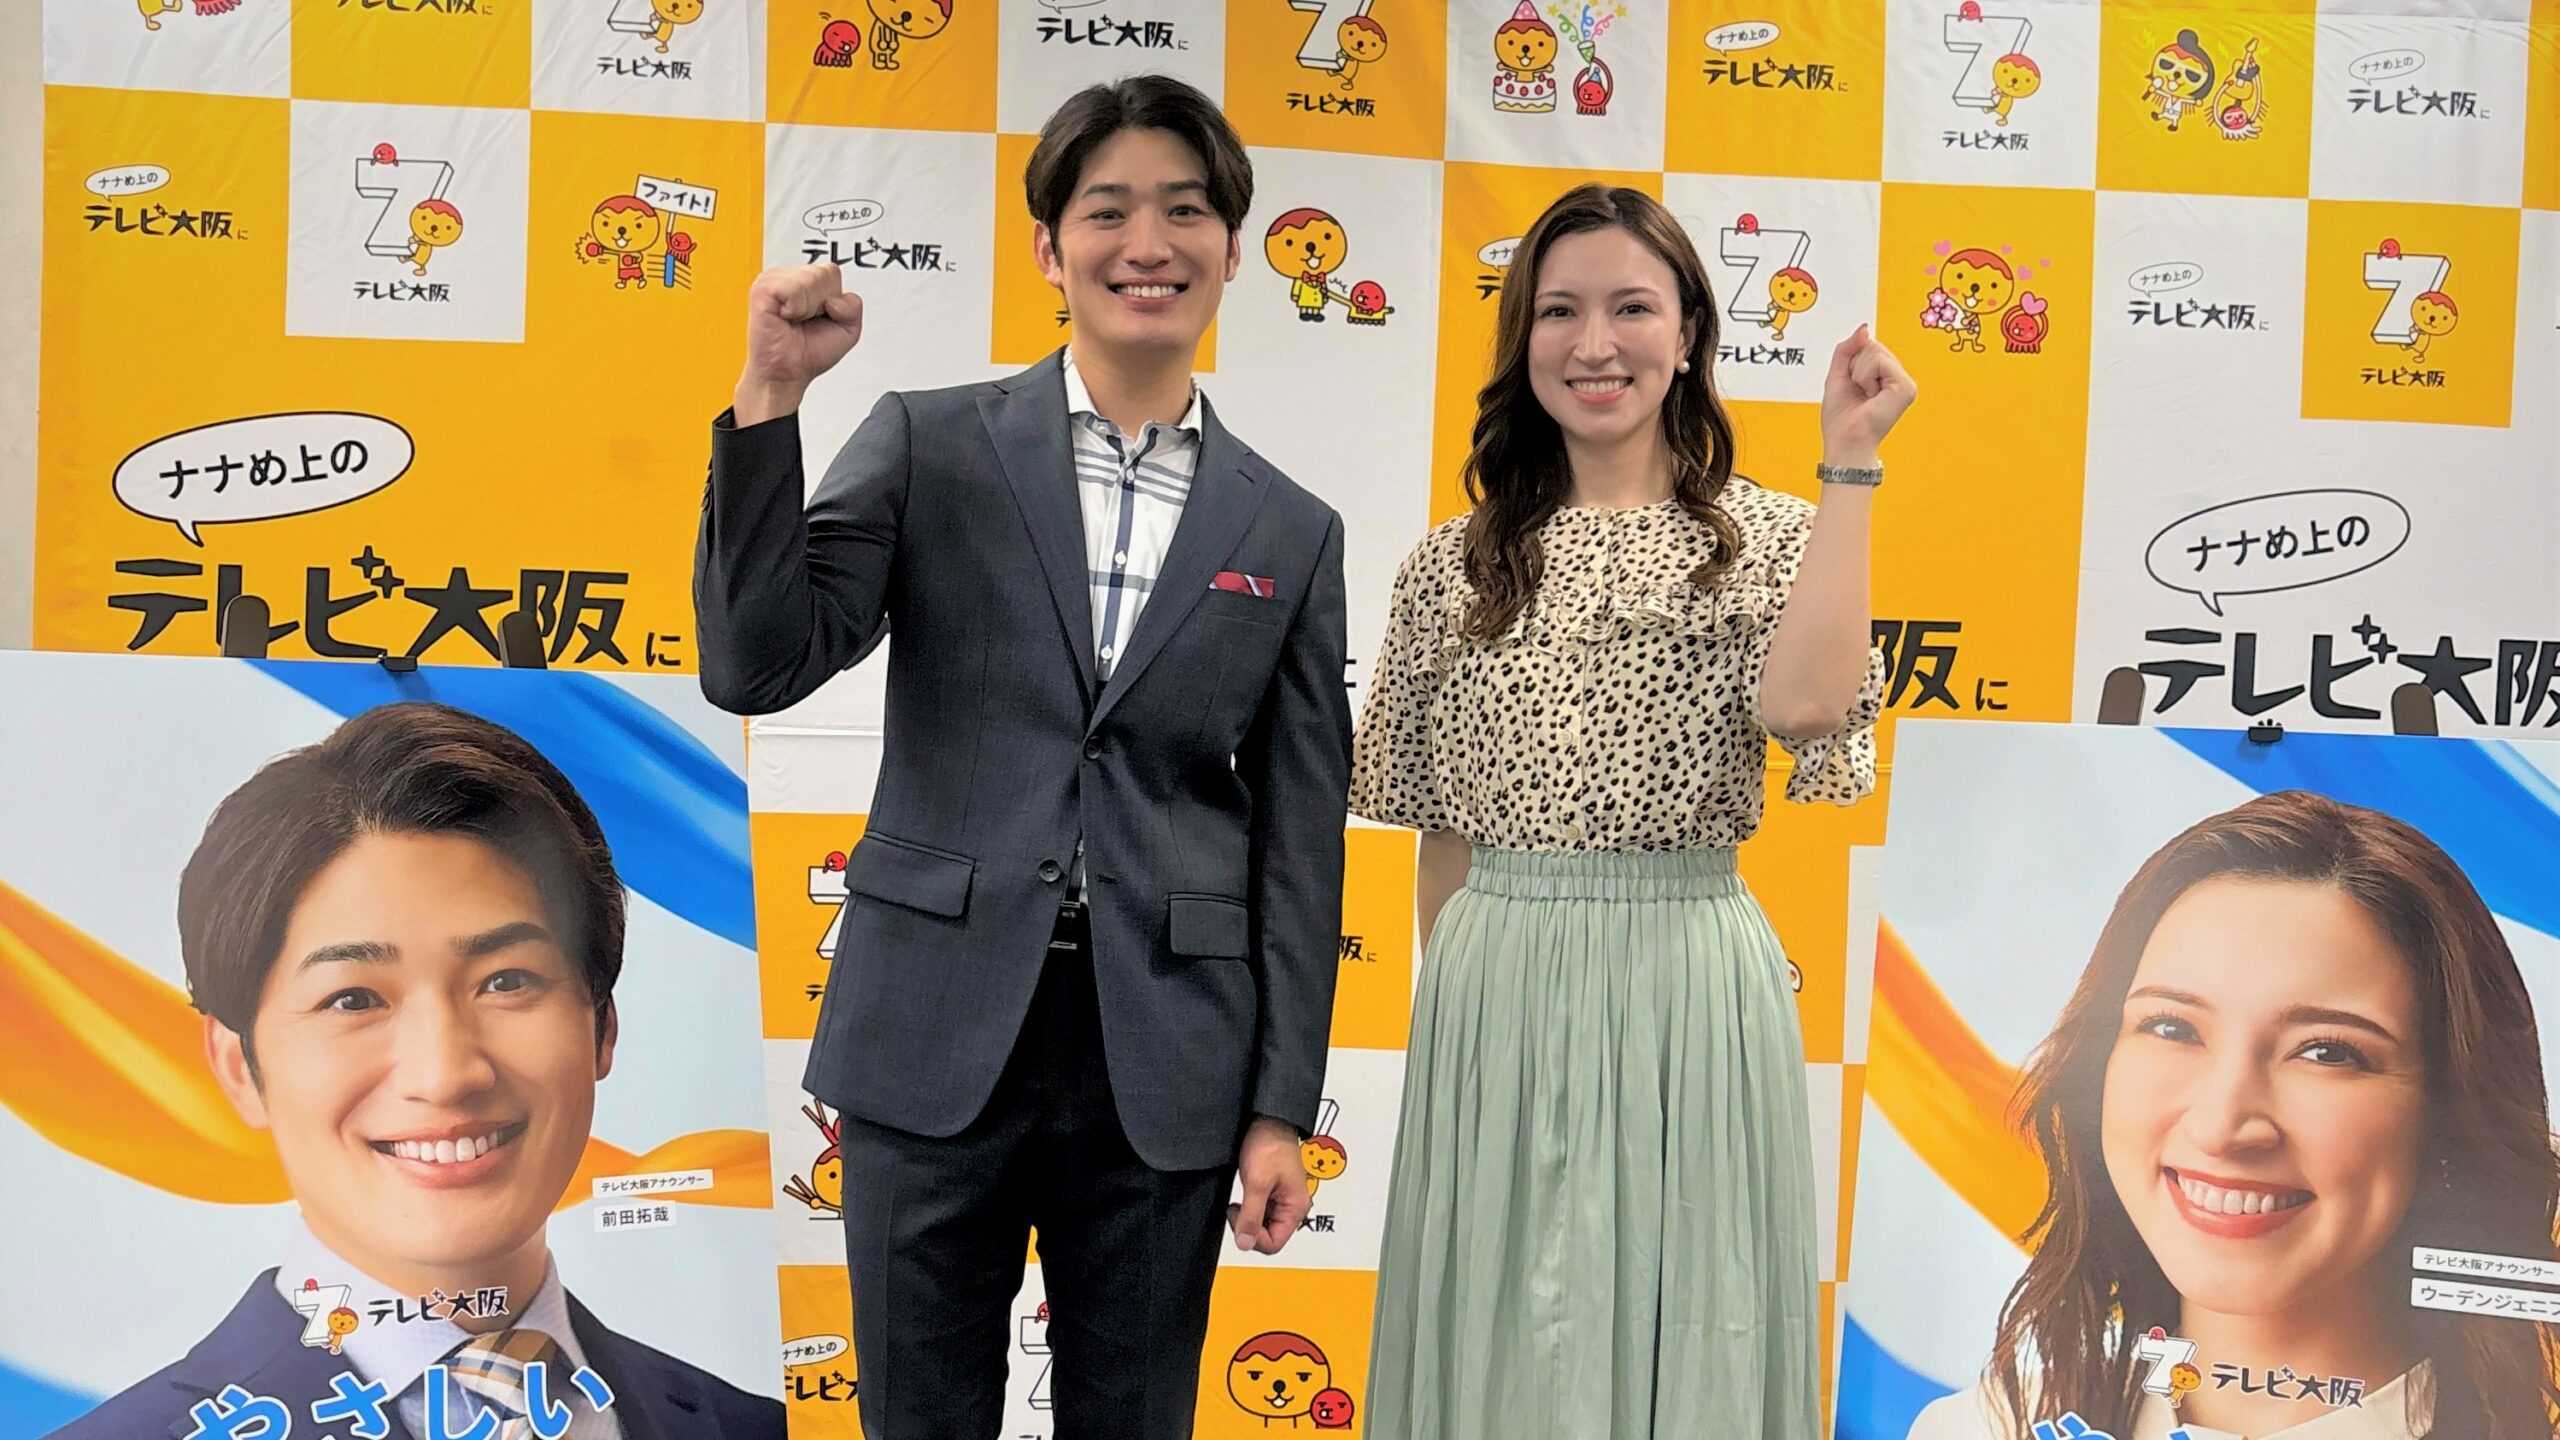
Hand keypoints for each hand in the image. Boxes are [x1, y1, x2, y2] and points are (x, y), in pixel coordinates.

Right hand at [736, 263, 864, 423]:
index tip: (818, 318)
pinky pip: (793, 289)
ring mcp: (773, 280)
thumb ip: (854, 306)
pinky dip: (795, 309)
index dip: (833, 300)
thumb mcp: (848, 330)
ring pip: (811, 279)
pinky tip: (785, 318)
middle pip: (824, 273)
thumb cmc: (808, 353)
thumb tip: (834, 299)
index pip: (832, 272)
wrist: (786, 374)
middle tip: (804, 321)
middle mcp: (787, 277)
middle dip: (822, 304)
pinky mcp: (762, 289)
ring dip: (808, 308)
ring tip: (794, 320)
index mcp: (804, 280)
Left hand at [1227, 1116, 1309, 1254]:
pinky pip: (1261, 1212)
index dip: (1252, 1237)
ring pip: (1263, 1225)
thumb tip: (1245, 1243)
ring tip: (1241, 1200)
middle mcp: (1293, 1207)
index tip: (1240, 1218)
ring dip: (1248, 1217)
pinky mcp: (1274, 1193)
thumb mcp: (1257, 1183)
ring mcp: (1284, 1200)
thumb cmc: (1270, 1144)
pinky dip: (1249, 1208)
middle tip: (1238, 1208)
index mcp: (1295, 1208)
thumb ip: (1251, 1215)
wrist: (1269, 1121)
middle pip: (1269, 1236)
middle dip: (1249, 1226)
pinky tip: (1244, 1196)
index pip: (1273, 1244)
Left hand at [1819, 324, 1916, 465]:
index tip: (1853, 385)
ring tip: (1864, 395)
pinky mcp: (1905, 387)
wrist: (1845, 441)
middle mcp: (1898, 378)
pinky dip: (1864, 377)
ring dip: (1858, 373)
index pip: (1869, 346)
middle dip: (1855, 366)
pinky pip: (1878, 360)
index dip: (1852, 362)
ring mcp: (1904, 383)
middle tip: (1858, 392)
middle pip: (1872, 345)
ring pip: (1874, 350)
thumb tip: (1864, 328)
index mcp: (1886, 376)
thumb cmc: (1841, 418)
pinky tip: (1870, 396)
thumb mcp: (1838, 374)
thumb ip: (1848, 348)